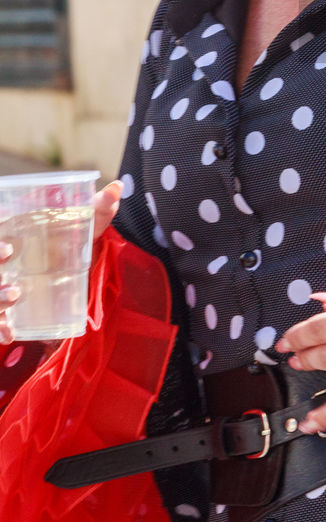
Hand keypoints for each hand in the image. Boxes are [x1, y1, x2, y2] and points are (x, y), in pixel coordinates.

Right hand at [0, 180, 121, 344]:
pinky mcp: (8, 310)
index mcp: (13, 234)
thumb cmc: (71, 240)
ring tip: (15, 296)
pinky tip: (10, 334)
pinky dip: (0, 329)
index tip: (9, 248)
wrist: (73, 268)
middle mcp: (4, 260)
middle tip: (13, 273)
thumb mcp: (85, 225)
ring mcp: (4, 285)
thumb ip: (99, 207)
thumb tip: (118, 187)